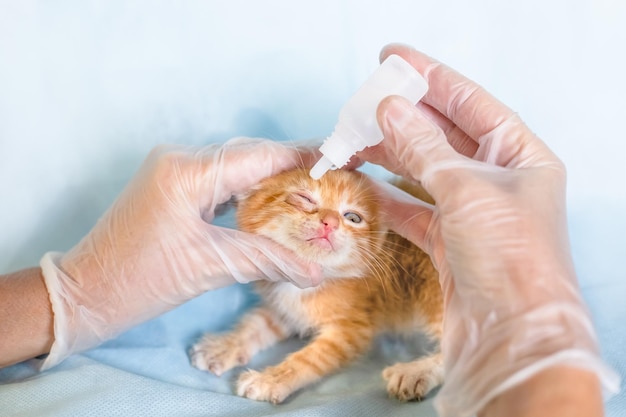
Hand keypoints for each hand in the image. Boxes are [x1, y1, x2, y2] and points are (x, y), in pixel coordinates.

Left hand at [39, 137, 322, 369]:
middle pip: (249, 155)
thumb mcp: (210, 267)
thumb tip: (314, 271)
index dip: (303, 157)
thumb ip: (268, 261)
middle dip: (291, 166)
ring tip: (309, 191)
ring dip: (269, 177)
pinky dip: (246, 188)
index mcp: (187, 172)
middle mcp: (179, 159)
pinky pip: (218, 178)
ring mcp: (172, 169)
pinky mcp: (170, 183)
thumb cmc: (138, 281)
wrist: (86, 293)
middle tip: (331, 178)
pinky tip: (270, 202)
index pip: (259, 156)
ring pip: (235, 164)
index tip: (339, 159)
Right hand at [360, 44, 619, 415]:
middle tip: (363, 102)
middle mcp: (498, 180)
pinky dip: (386, 197)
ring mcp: (472, 212)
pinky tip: (361, 183)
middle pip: (442, 134)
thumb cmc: (509, 258)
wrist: (511, 337)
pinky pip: (412, 209)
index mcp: (520, 156)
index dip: (431, 77)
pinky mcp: (450, 242)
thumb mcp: (465, 189)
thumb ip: (423, 146)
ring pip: (422, 171)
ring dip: (388, 155)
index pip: (470, 103)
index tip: (394, 58)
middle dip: (402, 117)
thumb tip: (390, 108)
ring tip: (352, 139)